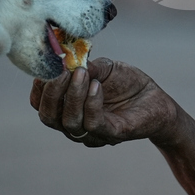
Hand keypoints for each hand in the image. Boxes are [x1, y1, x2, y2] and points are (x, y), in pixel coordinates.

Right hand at [30, 57, 178, 147]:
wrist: (156, 99)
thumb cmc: (127, 83)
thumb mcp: (104, 67)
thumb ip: (85, 64)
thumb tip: (67, 60)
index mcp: (66, 108)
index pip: (40, 105)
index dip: (38, 88)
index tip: (47, 66)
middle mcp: (74, 125)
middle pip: (48, 117)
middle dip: (51, 92)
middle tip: (61, 70)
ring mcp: (93, 133)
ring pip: (69, 122)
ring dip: (73, 95)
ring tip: (81, 73)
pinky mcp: (113, 134)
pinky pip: (93, 123)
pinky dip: (91, 103)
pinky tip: (97, 85)